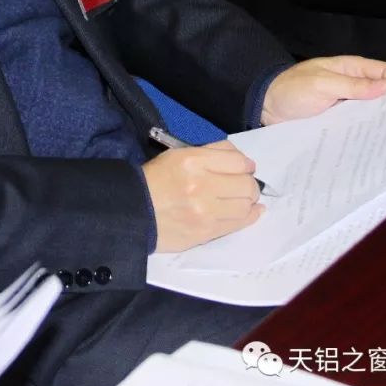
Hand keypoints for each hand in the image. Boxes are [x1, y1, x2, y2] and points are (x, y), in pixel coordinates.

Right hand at [143, 141, 262, 252]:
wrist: (133, 210)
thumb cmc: (155, 179)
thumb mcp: (177, 155)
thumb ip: (210, 153)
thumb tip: (242, 160)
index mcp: (192, 161)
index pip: (238, 161)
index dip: (245, 164)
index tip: (243, 167)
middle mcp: (202, 186)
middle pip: (247, 184)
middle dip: (248, 183)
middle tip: (241, 184)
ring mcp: (205, 212)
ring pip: (246, 205)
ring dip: (247, 200)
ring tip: (239, 198)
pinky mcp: (206, 232)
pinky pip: (239, 224)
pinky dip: (250, 216)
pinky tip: (252, 211)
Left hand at [261, 56, 385, 125]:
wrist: (265, 106)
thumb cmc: (291, 88)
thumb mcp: (322, 84)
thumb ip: (352, 86)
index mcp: (349, 69)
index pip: (383, 71)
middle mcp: (350, 85)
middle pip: (380, 93)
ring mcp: (344, 102)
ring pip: (369, 109)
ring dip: (379, 119)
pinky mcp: (336, 118)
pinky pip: (355, 122)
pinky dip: (364, 129)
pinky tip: (374, 141)